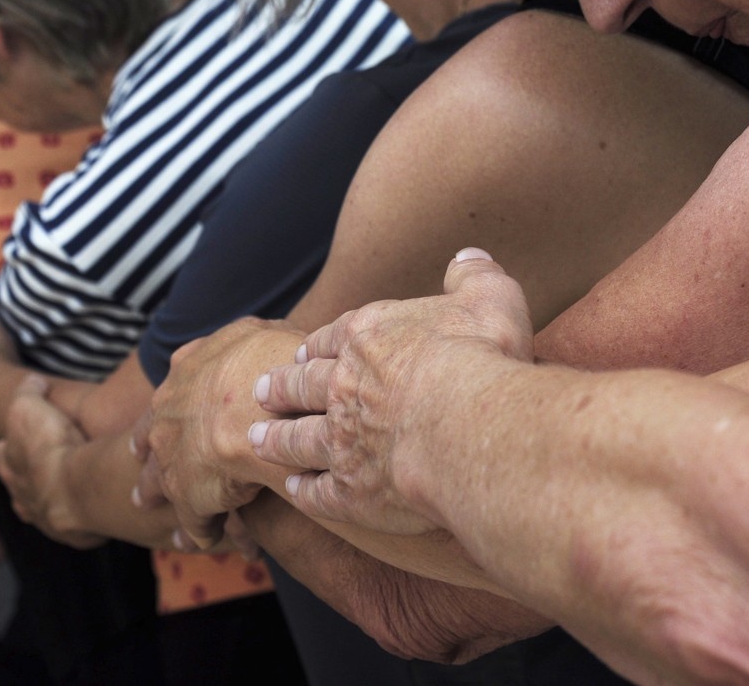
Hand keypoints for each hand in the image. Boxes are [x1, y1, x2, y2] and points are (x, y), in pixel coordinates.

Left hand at [0, 376, 103, 548]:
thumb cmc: (51, 446)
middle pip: (15, 487)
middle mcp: (21, 494)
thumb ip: (28, 391)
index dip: (0, 449)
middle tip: (36, 470)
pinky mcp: (70, 534)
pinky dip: (77, 518)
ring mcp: (44, 517)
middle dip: (23, 479)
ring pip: (38, 510)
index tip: (4, 444)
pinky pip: (71, 527)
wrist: (78, 488)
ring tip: (60, 494)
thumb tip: (33, 382)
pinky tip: (87, 511)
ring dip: (47, 501)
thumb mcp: (30, 405)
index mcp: (7, 464)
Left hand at [136, 319, 301, 548]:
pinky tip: (210, 540)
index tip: (157, 431)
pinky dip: (202, 531)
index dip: (170, 412)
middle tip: (143, 487)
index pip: (172, 394)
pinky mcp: (188, 497)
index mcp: (185, 370)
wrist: (259, 402)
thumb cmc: (271, 358)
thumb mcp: (260, 331)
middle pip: (153, 441)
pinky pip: (194, 521)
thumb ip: (253, 337)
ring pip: (162, 483)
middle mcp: (167, 413)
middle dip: (150, 461)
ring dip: (164, 500)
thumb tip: (267, 335)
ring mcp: (172, 456)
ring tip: (170, 525)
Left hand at [250, 249, 531, 533]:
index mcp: (369, 337)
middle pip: (302, 386)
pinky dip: (303, 490)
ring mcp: (340, 439)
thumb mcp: (490, 298)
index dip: (318, 347)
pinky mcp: (349, 490)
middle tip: (260, 392)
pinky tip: (295, 489)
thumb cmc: (480, 358)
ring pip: (296, 437)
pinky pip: (317, 491)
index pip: (334, 338)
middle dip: (281, 388)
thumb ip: (475, 276)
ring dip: (276, 437)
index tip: (303, 354)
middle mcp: (343, 385)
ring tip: (258, 437)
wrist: (466, 426)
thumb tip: (469, 258)